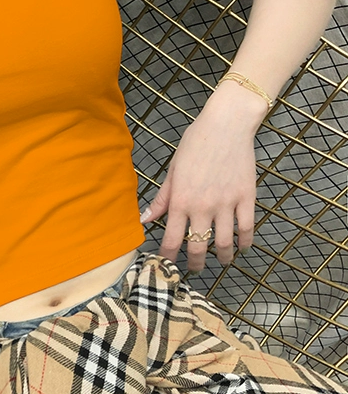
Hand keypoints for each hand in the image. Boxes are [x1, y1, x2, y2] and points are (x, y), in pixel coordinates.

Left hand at [138, 108, 257, 273]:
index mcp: (181, 200)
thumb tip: (145, 219)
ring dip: (222, 257)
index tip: (166, 265)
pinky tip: (241, 246)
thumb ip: (162, 198)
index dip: (168, 256)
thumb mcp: (173, 169)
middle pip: (199, 246)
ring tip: (221, 261)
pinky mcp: (247, 198)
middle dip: (195, 263)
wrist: (226, 124)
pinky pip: (246, 228)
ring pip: (224, 242)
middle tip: (194, 268)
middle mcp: (203, 206)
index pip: (172, 239)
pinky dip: (244, 242)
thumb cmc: (195, 143)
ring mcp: (227, 204)